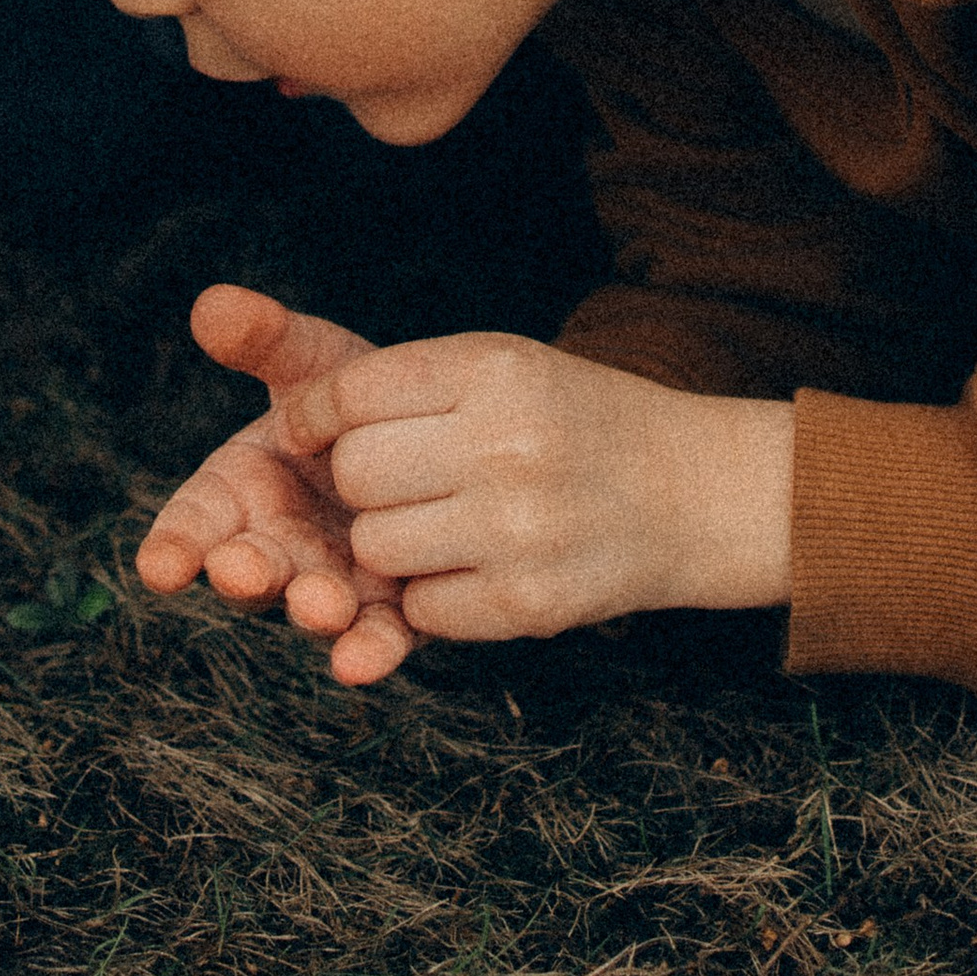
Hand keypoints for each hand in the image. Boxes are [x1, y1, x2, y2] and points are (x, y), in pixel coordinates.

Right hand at [134, 286, 419, 684]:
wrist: (446, 433)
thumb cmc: (358, 399)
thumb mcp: (316, 361)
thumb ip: (267, 340)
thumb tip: (210, 304)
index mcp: (244, 489)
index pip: (197, 520)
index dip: (175, 542)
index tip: (159, 566)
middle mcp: (280, 545)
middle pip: (251, 567)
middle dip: (243, 574)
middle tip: (243, 571)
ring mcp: (334, 583)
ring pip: (312, 606)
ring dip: (311, 612)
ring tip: (322, 606)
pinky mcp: (391, 611)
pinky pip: (377, 637)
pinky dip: (368, 653)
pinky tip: (362, 664)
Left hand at [280, 331, 794, 652]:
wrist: (688, 491)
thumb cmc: (571, 418)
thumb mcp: (502, 364)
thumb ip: (400, 383)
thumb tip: (288, 421)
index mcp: (496, 368)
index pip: (354, 392)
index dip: (315, 414)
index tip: (309, 428)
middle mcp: (507, 444)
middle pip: (354, 474)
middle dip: (359, 482)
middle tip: (398, 480)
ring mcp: (517, 530)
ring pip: (373, 548)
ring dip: (387, 543)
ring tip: (441, 521)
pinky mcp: (526, 603)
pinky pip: (418, 611)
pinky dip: (430, 596)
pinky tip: (475, 564)